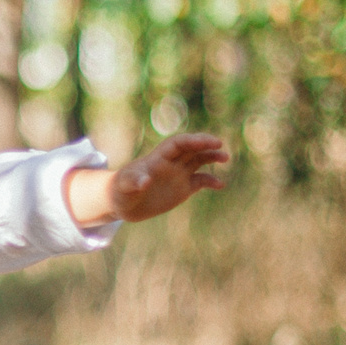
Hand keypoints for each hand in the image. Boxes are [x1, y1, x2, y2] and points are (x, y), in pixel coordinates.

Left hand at [69, 133, 229, 224]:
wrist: (121, 203)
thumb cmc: (119, 191)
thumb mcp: (124, 187)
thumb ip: (134, 182)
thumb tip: (145, 181)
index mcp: (158, 158)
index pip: (178, 144)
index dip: (192, 141)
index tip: (205, 142)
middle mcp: (170, 164)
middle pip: (191, 148)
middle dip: (205, 144)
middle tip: (219, 145)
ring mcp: (177, 175)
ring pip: (198, 160)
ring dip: (211, 157)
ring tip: (225, 158)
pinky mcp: (182, 189)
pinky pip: (200, 181)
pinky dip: (211, 181)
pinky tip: (220, 185)